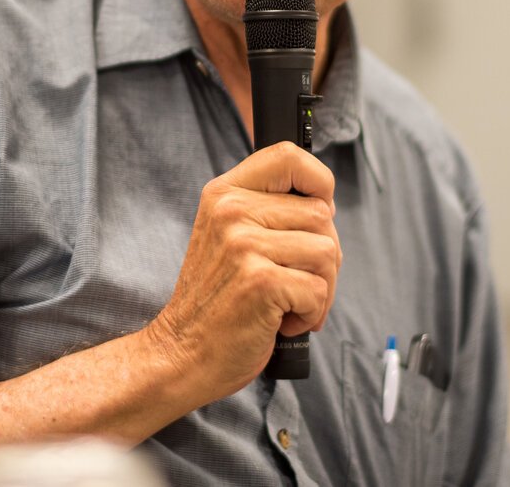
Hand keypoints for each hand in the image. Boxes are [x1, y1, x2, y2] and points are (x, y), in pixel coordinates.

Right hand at [144, 142, 340, 402]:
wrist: (181, 353)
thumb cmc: (217, 302)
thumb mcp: (229, 237)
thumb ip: (267, 212)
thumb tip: (326, 203)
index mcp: (223, 193)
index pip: (289, 156)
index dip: (319, 182)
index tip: (319, 212)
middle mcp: (231, 210)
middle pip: (322, 215)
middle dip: (323, 258)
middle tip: (291, 282)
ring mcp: (244, 244)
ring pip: (328, 252)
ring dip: (319, 289)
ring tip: (283, 304)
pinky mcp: (260, 281)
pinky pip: (319, 289)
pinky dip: (310, 314)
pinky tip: (279, 322)